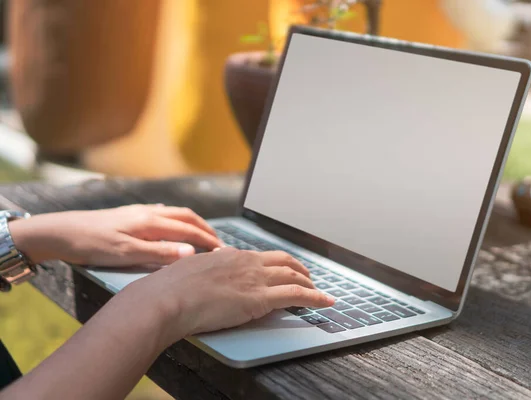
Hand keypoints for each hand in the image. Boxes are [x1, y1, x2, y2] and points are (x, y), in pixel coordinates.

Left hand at [8, 204, 223, 265]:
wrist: (62, 232)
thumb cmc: (92, 245)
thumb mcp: (126, 254)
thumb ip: (159, 253)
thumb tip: (190, 253)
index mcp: (151, 222)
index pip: (188, 229)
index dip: (207, 240)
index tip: (222, 250)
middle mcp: (148, 212)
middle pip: (186, 216)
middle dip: (205, 228)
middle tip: (219, 242)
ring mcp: (139, 212)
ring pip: (175, 213)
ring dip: (192, 223)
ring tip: (202, 234)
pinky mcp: (130, 215)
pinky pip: (163, 213)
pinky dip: (177, 220)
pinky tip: (173, 225)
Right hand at [125, 248, 334, 339]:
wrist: (167, 299)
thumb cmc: (170, 289)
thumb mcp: (189, 270)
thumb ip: (205, 268)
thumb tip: (209, 265)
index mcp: (229, 255)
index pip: (260, 257)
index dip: (274, 263)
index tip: (280, 269)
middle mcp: (246, 262)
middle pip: (283, 261)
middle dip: (299, 268)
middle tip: (307, 277)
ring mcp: (255, 279)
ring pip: (293, 275)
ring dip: (310, 283)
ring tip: (318, 291)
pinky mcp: (260, 299)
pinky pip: (297, 295)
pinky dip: (316, 297)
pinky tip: (325, 301)